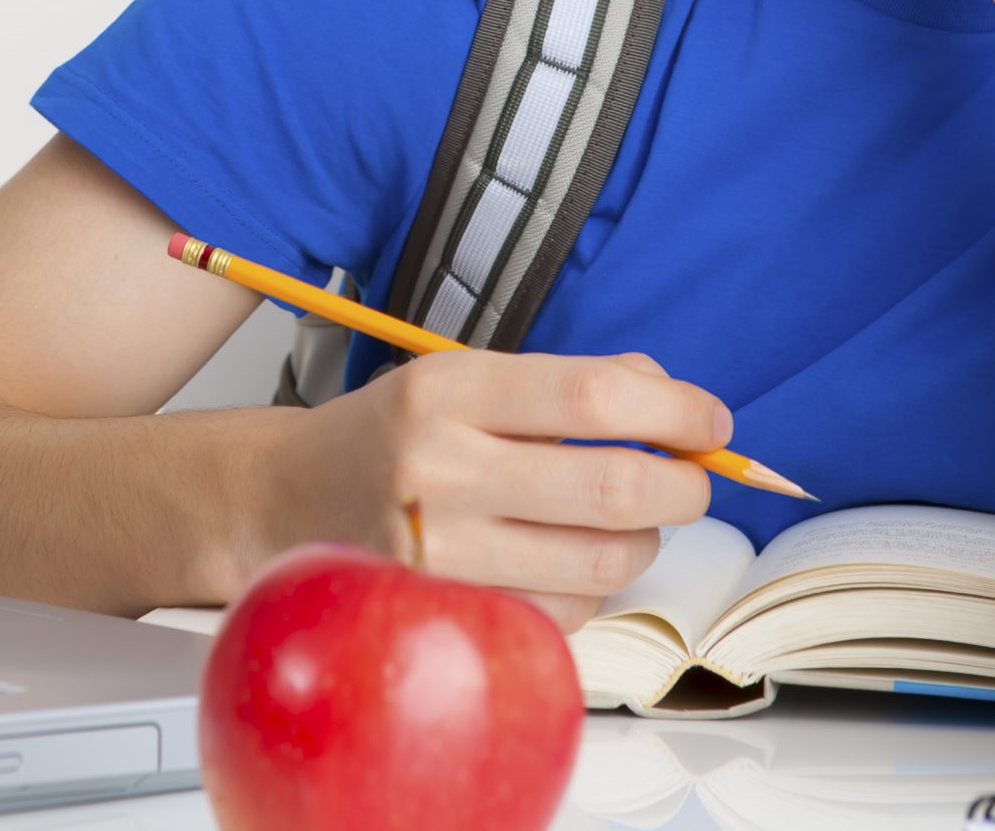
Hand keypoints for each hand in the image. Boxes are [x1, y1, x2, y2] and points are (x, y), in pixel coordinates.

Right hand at [266, 349, 729, 632]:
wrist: (284, 501)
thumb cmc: (394, 436)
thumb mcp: (465, 379)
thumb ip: (569, 384)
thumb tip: (676, 402)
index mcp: (447, 392)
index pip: (592, 394)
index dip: (673, 407)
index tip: (711, 420)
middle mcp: (437, 470)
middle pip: (612, 485)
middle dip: (682, 484)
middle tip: (691, 477)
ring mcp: (438, 553)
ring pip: (602, 559)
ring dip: (643, 539)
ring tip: (628, 517)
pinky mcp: (446, 615)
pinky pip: (565, 610)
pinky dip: (592, 586)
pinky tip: (568, 557)